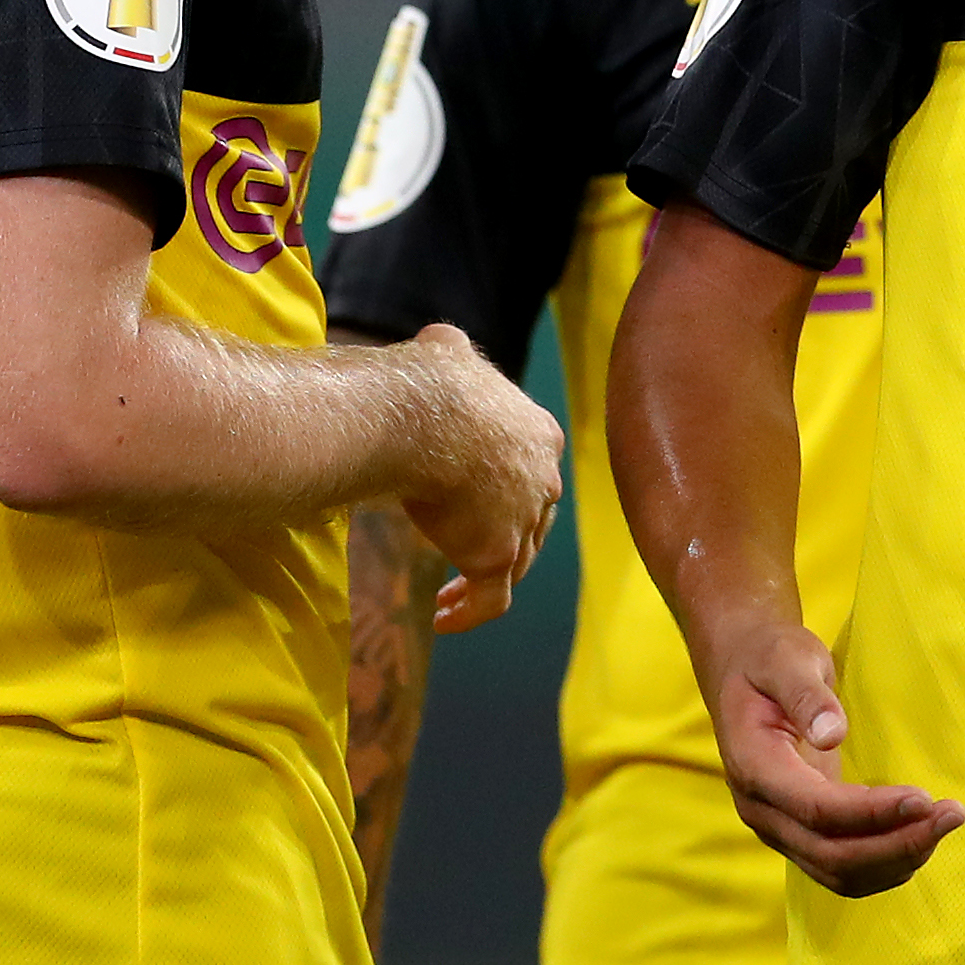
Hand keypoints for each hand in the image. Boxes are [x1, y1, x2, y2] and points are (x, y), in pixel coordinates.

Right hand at [387, 323, 563, 630]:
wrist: (421, 415)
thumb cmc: (428, 382)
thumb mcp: (447, 352)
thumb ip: (452, 355)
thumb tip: (440, 345)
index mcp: (539, 433)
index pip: (532, 469)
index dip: (508, 487)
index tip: (476, 498)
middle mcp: (543, 478)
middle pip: (532, 519)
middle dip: (502, 535)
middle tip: (465, 545)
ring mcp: (523, 520)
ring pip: (516, 561)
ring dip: (483, 579)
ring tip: (449, 595)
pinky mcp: (496, 553)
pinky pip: (490, 598)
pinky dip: (470, 612)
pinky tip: (442, 619)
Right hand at [697, 613, 961, 895]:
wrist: (744, 671)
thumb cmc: (770, 659)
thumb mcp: (787, 659)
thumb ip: (806, 695)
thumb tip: (832, 733)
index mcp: (754, 766)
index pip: (816, 809)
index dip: (872, 812)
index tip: (923, 798)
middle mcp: (761, 809)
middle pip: (831, 854)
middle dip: (897, 844)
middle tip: (952, 814)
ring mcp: (777, 827)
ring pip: (838, 873)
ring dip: (895, 859)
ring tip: (943, 823)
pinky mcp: (798, 833)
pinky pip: (840, 870)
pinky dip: (883, 864)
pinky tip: (919, 837)